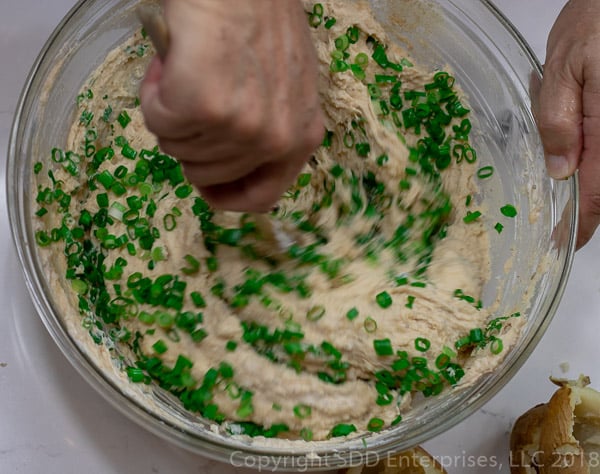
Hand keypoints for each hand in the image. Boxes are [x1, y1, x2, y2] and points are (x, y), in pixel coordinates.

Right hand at [140, 0, 323, 211]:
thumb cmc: (258, 18)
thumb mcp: (282, 86)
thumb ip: (264, 128)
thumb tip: (225, 157)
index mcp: (301, 136)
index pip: (261, 197)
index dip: (227, 196)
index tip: (207, 187)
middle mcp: (276, 139)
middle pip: (206, 174)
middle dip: (190, 137)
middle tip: (195, 92)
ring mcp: (241, 127)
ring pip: (177, 148)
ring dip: (171, 111)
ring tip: (189, 67)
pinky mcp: (203, 107)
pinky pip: (156, 122)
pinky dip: (153, 92)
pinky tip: (172, 64)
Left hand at [535, 0, 599, 247]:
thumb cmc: (598, 22)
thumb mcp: (564, 68)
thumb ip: (558, 121)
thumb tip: (559, 170)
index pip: (597, 194)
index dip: (581, 224)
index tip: (563, 244)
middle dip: (584, 202)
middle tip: (561, 211)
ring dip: (589, 179)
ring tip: (569, 170)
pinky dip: (592, 155)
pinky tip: (577, 143)